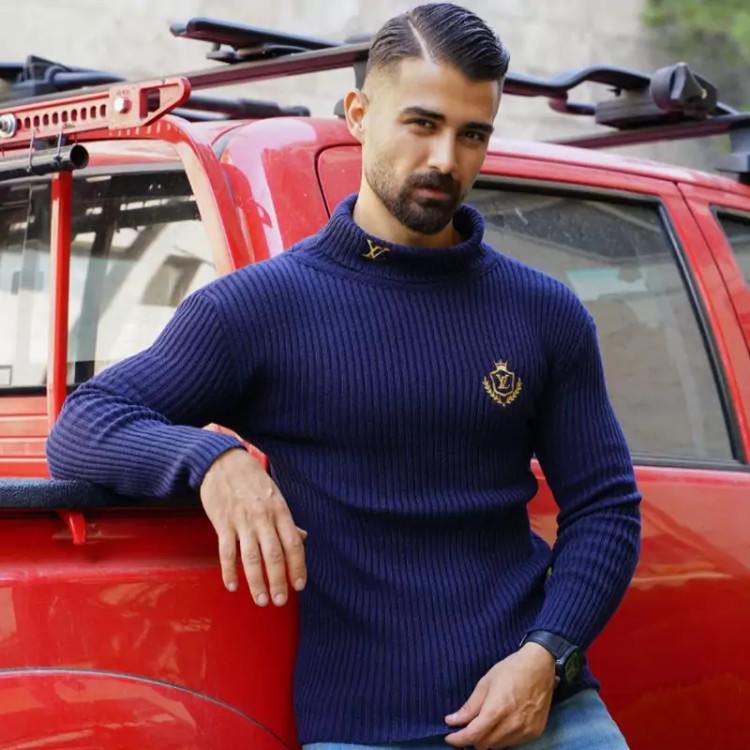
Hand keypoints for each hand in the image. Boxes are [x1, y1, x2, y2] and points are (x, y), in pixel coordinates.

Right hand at [200, 448, 306, 605]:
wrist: (223, 462)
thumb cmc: (252, 481)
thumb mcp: (275, 496)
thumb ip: (287, 521)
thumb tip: (303, 539)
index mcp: (279, 510)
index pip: (293, 543)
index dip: (298, 566)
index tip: (299, 585)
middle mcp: (263, 517)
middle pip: (274, 554)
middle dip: (278, 580)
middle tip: (280, 601)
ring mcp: (242, 520)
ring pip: (251, 556)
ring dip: (256, 581)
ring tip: (261, 600)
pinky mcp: (222, 522)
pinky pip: (226, 551)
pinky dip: (229, 570)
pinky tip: (232, 586)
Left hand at [444, 643, 555, 749]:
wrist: (540, 666)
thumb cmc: (510, 670)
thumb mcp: (485, 683)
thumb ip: (469, 706)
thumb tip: (452, 721)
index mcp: (496, 710)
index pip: (473, 735)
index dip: (458, 739)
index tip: (449, 736)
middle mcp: (511, 725)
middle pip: (484, 744)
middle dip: (471, 739)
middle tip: (466, 728)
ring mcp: (525, 731)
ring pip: (498, 746)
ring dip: (487, 739)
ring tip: (484, 724)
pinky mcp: (535, 732)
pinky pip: (512, 743)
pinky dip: (502, 738)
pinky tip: (500, 725)